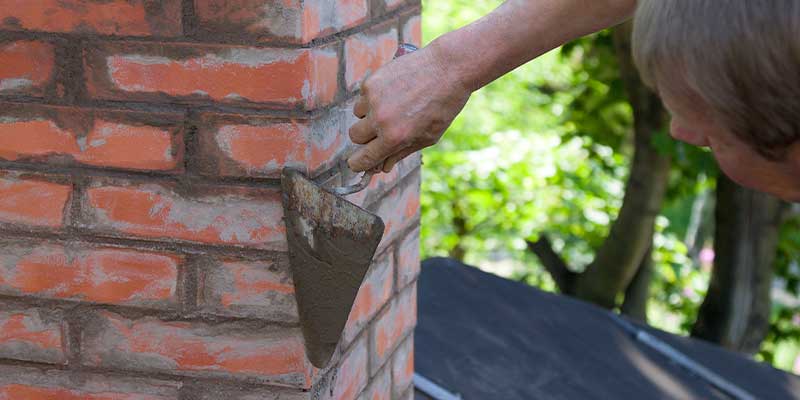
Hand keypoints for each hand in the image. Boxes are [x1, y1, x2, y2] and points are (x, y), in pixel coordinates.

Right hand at [347, 42, 471, 171]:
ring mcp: (374, 99)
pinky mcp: (372, 81)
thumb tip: (383, 167)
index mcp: (395, 138)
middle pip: (355, 136)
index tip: (357, 163)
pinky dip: (373, 97)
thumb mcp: (428, 137)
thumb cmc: (443, 105)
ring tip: (393, 106)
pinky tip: (394, 91)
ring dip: (369, 115)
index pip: (363, 158)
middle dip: (365, 137)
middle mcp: (380, 119)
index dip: (358, 163)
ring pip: (358, 115)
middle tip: (380, 131)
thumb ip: (402, 153)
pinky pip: (363, 96)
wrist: (448, 68)